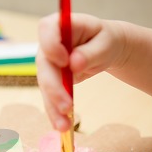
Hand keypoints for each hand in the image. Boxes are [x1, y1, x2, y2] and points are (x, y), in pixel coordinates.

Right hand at [36, 13, 125, 130]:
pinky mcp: (52, 81)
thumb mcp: (106, 43)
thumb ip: (90, 52)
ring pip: (45, 87)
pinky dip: (56, 113)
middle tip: (66, 106)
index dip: (51, 45)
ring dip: (53, 108)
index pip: (47, 29)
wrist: (107, 49)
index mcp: (60, 25)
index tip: (64, 61)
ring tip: (63, 126)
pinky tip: (62, 126)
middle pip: (44, 65)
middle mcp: (48, 45)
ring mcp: (48, 64)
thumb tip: (74, 64)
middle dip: (53, 88)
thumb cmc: (106, 40)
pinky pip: (51, 98)